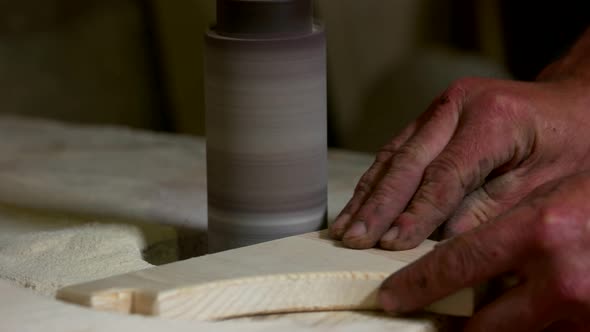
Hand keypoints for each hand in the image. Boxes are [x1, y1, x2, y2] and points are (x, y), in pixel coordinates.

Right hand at [329, 76, 589, 249]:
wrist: (572, 105)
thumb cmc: (571, 144)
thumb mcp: (544, 185)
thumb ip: (490, 212)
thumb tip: (440, 244)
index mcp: (493, 117)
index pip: (444, 174)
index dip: (415, 213)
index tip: (391, 244)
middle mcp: (458, 105)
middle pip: (407, 162)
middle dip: (377, 207)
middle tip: (354, 240)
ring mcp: (440, 108)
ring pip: (392, 156)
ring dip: (366, 196)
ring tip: (344, 229)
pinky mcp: (429, 118)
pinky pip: (395, 151)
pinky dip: (375, 182)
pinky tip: (357, 206)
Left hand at [378, 172, 589, 331]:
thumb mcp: (556, 199)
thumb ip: (508, 233)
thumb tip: (457, 262)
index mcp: (544, 231)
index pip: (457, 265)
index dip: (417, 285)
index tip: (390, 297)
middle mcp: (564, 280)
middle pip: (482, 325)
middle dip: (455, 328)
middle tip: (436, 322)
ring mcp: (586, 314)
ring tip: (481, 318)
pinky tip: (534, 314)